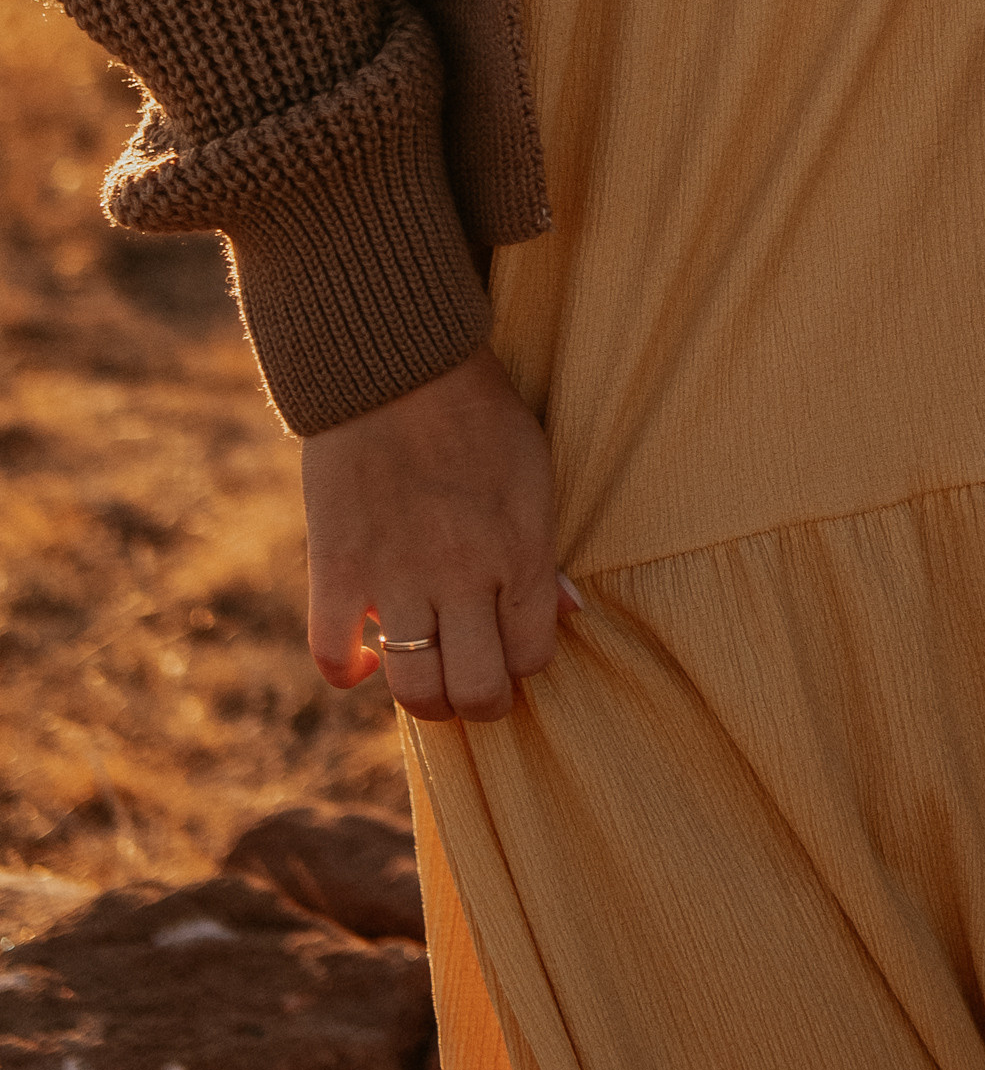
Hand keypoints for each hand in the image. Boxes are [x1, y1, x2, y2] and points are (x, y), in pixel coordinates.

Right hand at [302, 342, 566, 724]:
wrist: (397, 367)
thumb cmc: (479, 415)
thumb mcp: (533, 474)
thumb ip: (543, 550)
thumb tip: (567, 610)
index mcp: (519, 552)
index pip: (531, 656)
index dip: (522, 663)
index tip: (510, 649)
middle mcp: (462, 576)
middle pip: (475, 690)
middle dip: (478, 702)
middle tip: (470, 684)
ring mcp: (395, 576)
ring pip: (413, 688)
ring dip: (420, 698)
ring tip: (423, 676)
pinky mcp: (337, 566)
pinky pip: (333, 653)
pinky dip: (346, 669)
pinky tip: (361, 658)